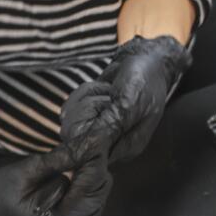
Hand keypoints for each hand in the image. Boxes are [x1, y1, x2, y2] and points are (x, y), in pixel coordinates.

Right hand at [0, 146, 111, 215]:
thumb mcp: (26, 171)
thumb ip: (63, 158)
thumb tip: (93, 141)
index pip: (93, 182)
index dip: (95, 156)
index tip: (96, 138)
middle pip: (100, 191)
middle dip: (89, 170)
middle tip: (72, 158)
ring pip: (99, 199)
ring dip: (85, 184)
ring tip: (60, 182)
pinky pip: (93, 210)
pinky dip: (83, 197)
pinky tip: (64, 196)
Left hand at [59, 35, 191, 165]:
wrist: (146, 60)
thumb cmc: (144, 81)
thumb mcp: (128, 106)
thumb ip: (104, 131)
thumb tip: (81, 155)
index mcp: (125, 148)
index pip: (88, 151)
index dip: (89, 129)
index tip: (107, 108)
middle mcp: (110, 144)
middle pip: (74, 134)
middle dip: (90, 107)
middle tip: (112, 97)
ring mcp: (98, 131)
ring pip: (70, 119)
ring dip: (88, 97)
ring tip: (111, 92)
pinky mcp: (89, 118)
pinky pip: (69, 108)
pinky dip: (84, 93)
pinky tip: (104, 89)